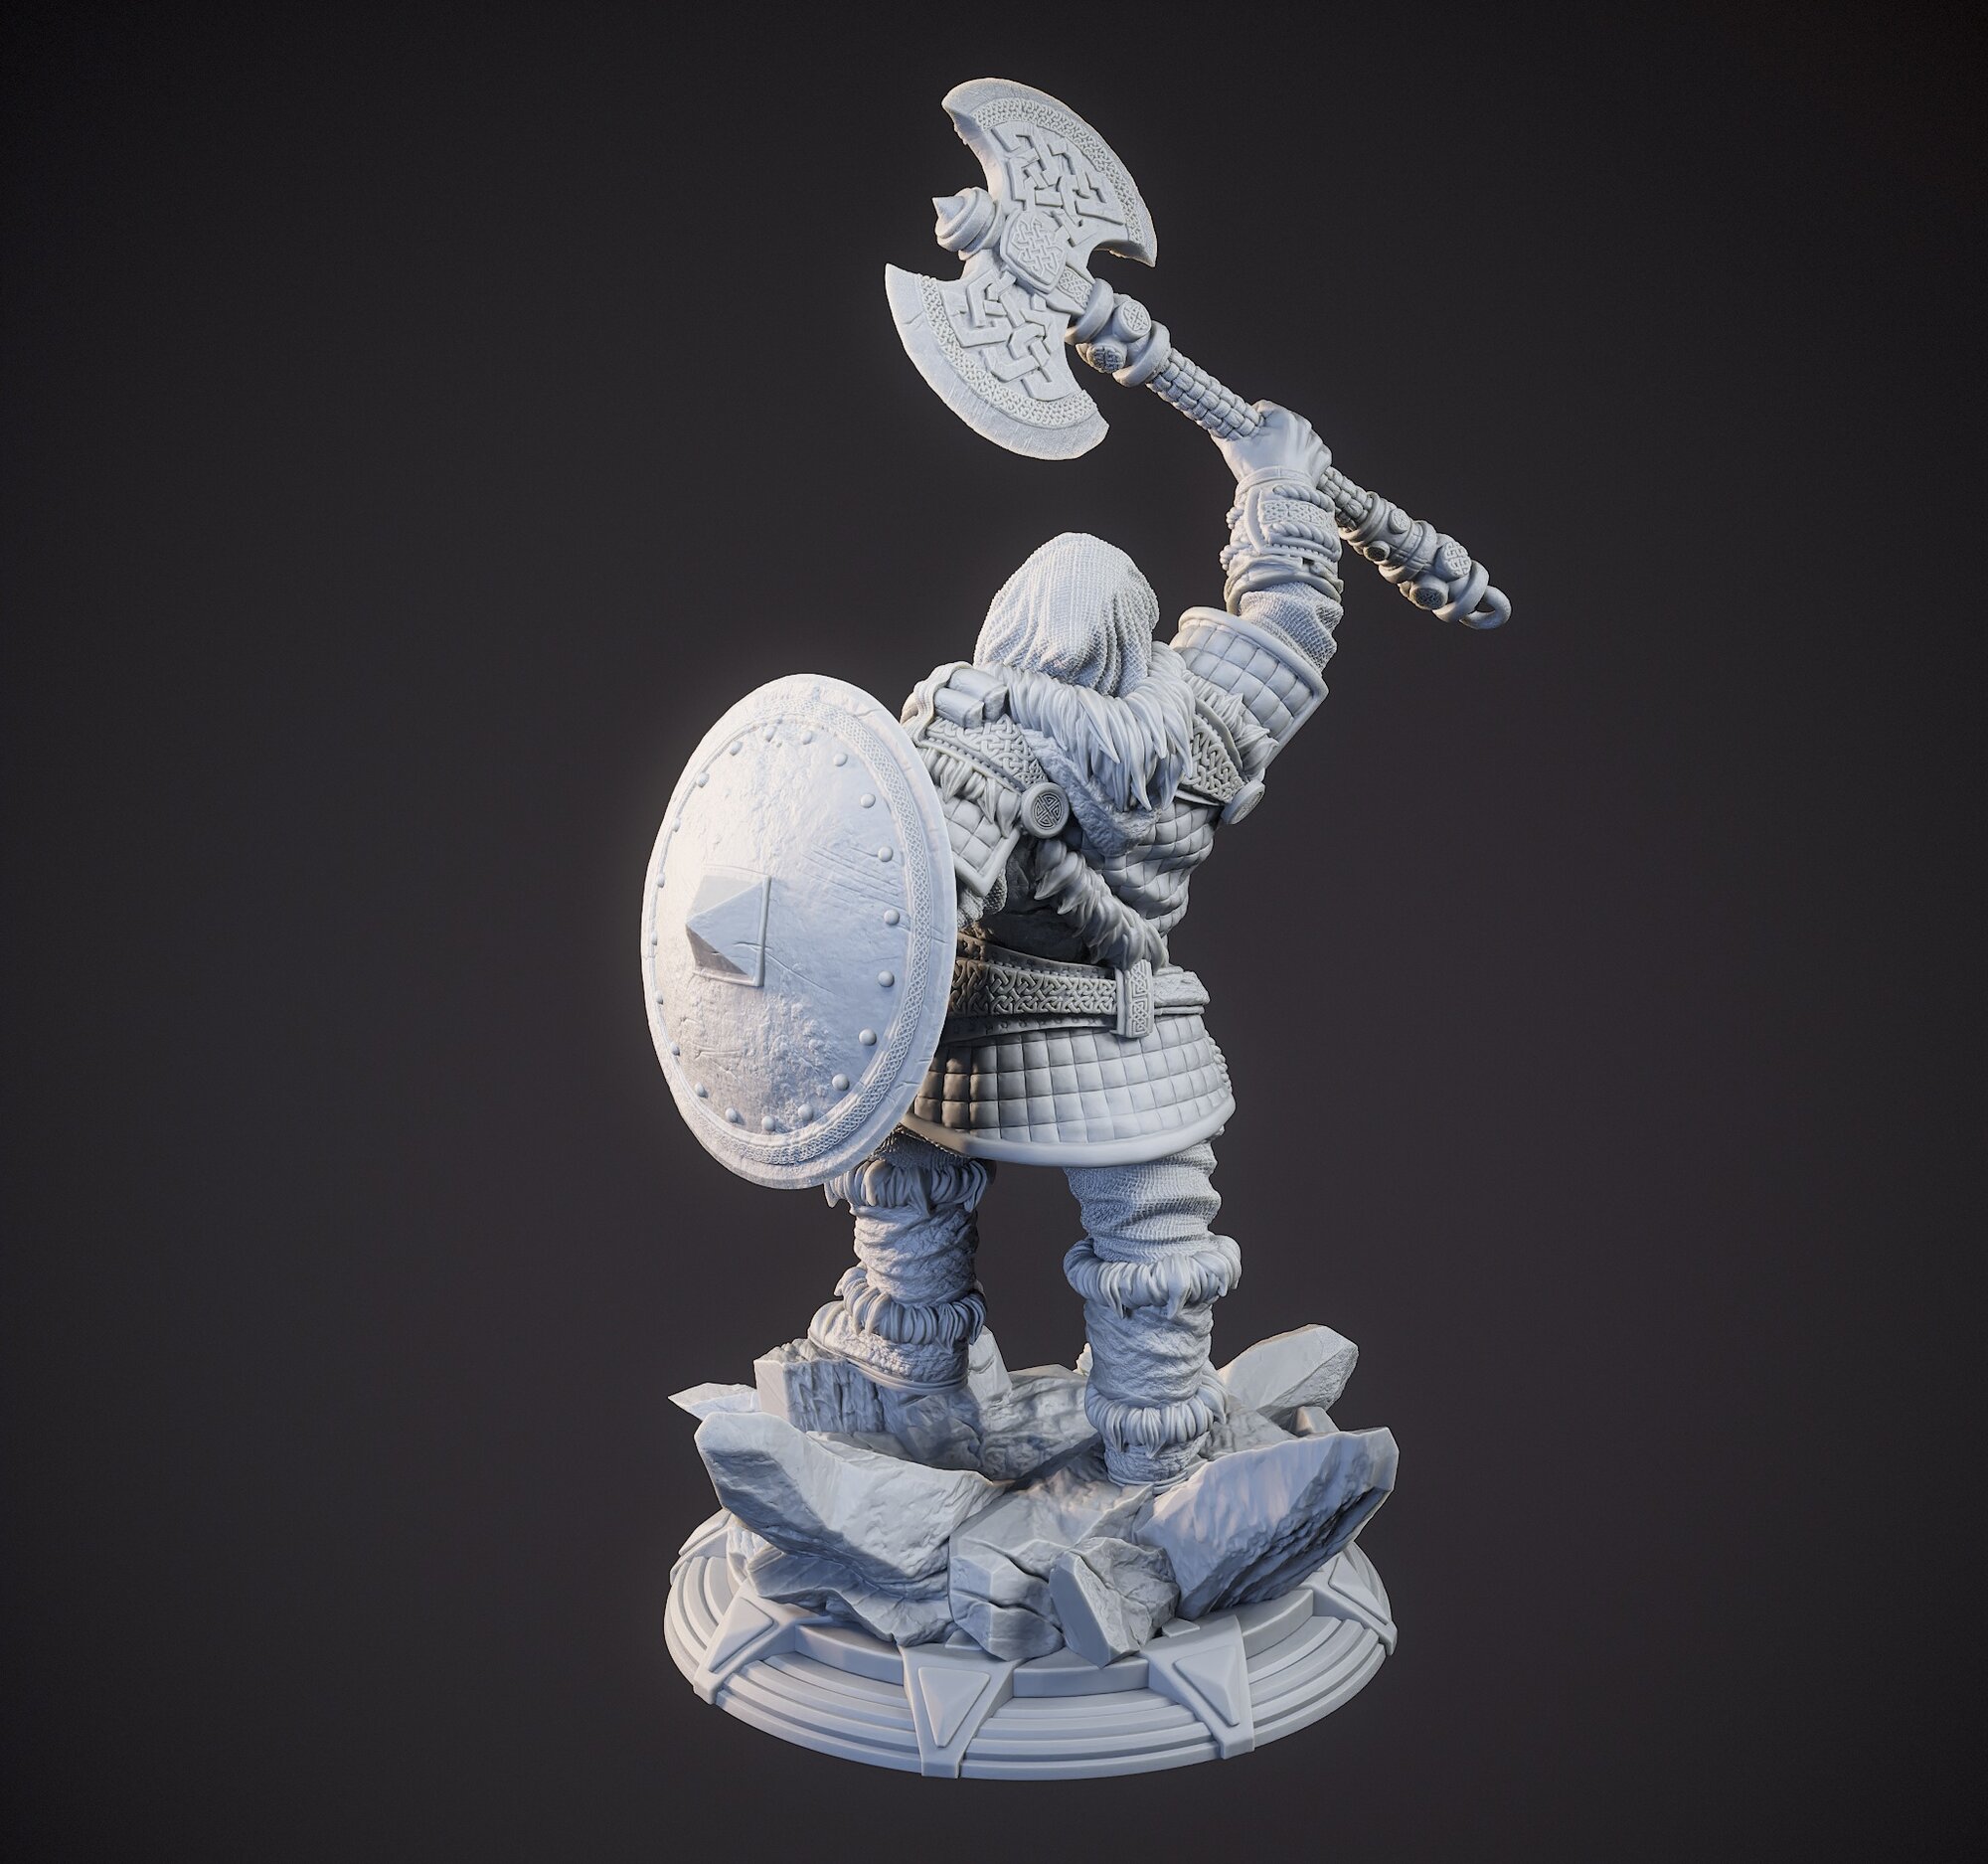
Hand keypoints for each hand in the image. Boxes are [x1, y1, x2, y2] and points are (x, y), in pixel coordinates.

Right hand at [1214, 402, 1329, 486]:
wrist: (1276, 499)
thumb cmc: (1256, 472)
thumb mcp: (1233, 447)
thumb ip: (1224, 430)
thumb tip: (1216, 422)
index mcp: (1283, 417)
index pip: (1264, 408)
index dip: (1253, 421)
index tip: (1249, 435)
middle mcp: (1303, 426)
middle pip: (1283, 423)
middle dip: (1272, 434)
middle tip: (1261, 454)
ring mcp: (1314, 443)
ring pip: (1298, 437)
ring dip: (1289, 446)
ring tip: (1277, 463)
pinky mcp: (1321, 460)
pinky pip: (1312, 453)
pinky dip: (1303, 459)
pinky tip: (1292, 468)